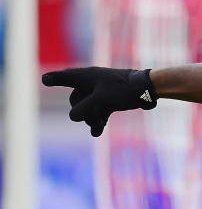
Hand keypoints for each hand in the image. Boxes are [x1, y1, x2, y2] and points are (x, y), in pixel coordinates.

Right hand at [42, 67, 156, 136]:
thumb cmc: (124, 90)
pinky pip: (99, 110)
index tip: (45, 80)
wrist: (149, 89)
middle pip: (77, 100)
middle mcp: (92, 82)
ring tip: (98, 128)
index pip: (65, 77)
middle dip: (83, 113)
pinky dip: (99, 119)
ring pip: (89, 107)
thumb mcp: (101, 100)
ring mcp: (101, 90)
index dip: (55, 79)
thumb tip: (73, 117)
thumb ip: (84, 109)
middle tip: (94, 122)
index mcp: (86, 76)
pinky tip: (97, 132)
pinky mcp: (111, 98)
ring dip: (92, 118)